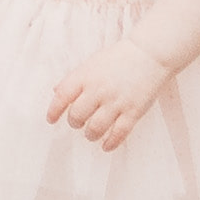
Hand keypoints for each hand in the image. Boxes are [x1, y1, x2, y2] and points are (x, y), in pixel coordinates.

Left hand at [44, 52, 159, 149]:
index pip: (62, 97)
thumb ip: (74, 79)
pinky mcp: (133, 111)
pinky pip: (119, 133)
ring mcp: (116, 102)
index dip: (54, 111)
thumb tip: (56, 92)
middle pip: (77, 115)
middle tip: (78, 123)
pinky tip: (106, 146)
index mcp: (85, 76)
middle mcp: (98, 90)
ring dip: (90, 135)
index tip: (51, 120)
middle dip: (75, 123)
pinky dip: (110, 143)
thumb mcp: (91, 63)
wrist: (148, 54)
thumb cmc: (118, 58)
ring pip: (95, 128)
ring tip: (91, 134)